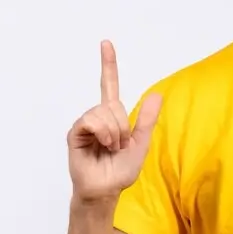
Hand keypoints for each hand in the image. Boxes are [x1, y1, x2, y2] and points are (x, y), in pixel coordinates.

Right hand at [67, 40, 161, 204]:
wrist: (106, 190)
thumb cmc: (120, 171)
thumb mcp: (141, 144)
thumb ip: (147, 120)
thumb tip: (156, 94)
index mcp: (112, 117)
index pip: (109, 85)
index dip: (108, 64)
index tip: (106, 43)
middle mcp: (96, 117)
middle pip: (114, 104)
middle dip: (123, 126)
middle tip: (119, 146)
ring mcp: (85, 124)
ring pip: (104, 112)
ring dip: (114, 132)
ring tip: (110, 148)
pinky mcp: (75, 133)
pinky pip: (91, 120)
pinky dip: (103, 132)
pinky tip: (103, 145)